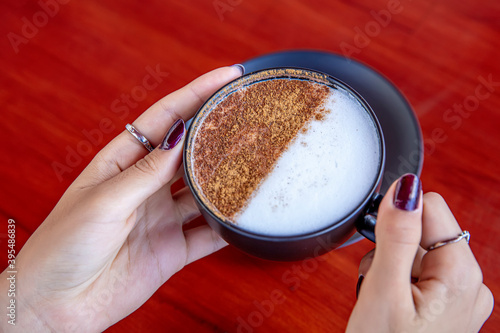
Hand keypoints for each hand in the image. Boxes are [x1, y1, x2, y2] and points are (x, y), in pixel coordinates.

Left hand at [0, 65, 243, 331]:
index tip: (228, 77)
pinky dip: (228, 226)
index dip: (197, 94)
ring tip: (259, 161)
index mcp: (123, 164)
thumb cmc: (63, 246)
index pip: (166, 119)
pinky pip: (209, 234)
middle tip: (252, 117)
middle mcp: (147, 187)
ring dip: (230, 178)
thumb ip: (145, 173)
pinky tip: (246, 214)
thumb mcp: (102, 201)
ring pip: (205, 192)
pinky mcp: (174, 249)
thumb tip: (180, 138)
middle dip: (221, 133)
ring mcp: (163, 217)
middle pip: (191, 151)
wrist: (57, 304)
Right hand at [346, 174, 493, 331]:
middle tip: (382, 283)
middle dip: (394, 249)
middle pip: (424, 230)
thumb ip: (396, 234)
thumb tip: (404, 188)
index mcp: (461, 273)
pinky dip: (399, 282)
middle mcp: (470, 282)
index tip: (382, 247)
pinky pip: (420, 273)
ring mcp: (460, 296)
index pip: (431, 207)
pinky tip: (392, 304)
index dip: (398, 221)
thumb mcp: (384, 290)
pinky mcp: (447, 306)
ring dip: (393, 267)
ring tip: (385, 298)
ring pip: (418, 251)